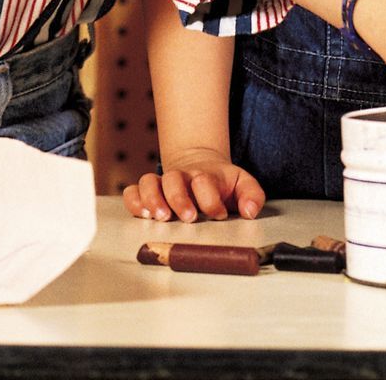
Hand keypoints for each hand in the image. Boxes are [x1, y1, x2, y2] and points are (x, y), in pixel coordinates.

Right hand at [123, 149, 265, 222]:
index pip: (204, 181)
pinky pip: (133, 191)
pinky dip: (134, 201)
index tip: (218, 214)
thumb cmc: (222, 183)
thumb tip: (249, 211)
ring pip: (149, 182)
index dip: (210, 199)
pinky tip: (143, 214)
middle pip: (173, 180)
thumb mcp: (243, 184)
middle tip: (189, 217)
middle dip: (179, 199)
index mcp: (205, 175)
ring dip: (153, 199)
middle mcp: (181, 177)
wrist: (200, 166)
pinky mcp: (148, 191)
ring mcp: (162, 183)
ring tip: (161, 217)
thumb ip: (252, 196)